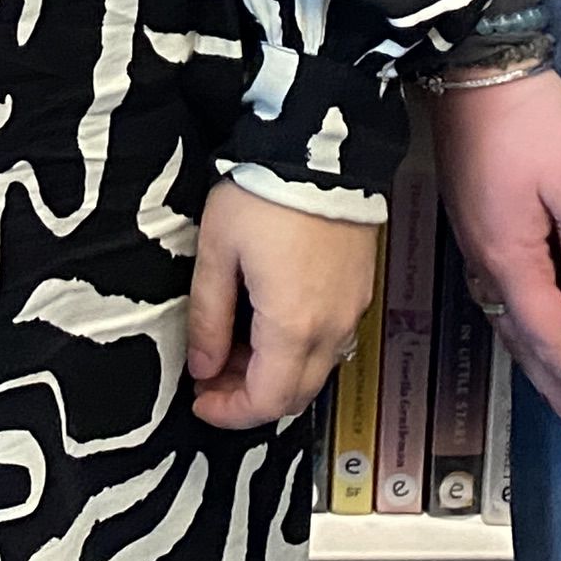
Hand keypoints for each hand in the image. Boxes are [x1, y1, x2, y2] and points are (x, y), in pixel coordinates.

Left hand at [187, 180, 378, 431]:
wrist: (320, 148)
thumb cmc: (263, 194)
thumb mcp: (217, 251)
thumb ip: (209, 316)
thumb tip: (203, 367)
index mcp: (292, 326)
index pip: (266, 400)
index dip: (230, 412)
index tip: (200, 401)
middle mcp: (331, 328)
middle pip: (295, 394)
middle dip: (250, 397)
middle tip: (213, 378)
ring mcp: (351, 310)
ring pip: (316, 370)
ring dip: (275, 374)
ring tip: (235, 346)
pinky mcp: (360, 290)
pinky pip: (332, 341)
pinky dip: (299, 350)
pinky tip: (270, 322)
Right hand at [424, 67, 560, 438]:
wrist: (473, 63)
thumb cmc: (532, 120)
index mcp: (510, 257)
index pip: (550, 335)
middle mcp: (484, 258)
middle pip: (520, 339)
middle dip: (554, 385)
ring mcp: (472, 237)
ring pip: (503, 318)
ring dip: (533, 360)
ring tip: (559, 392)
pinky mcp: (471, 216)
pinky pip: (494, 293)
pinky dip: (516, 325)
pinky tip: (525, 325)